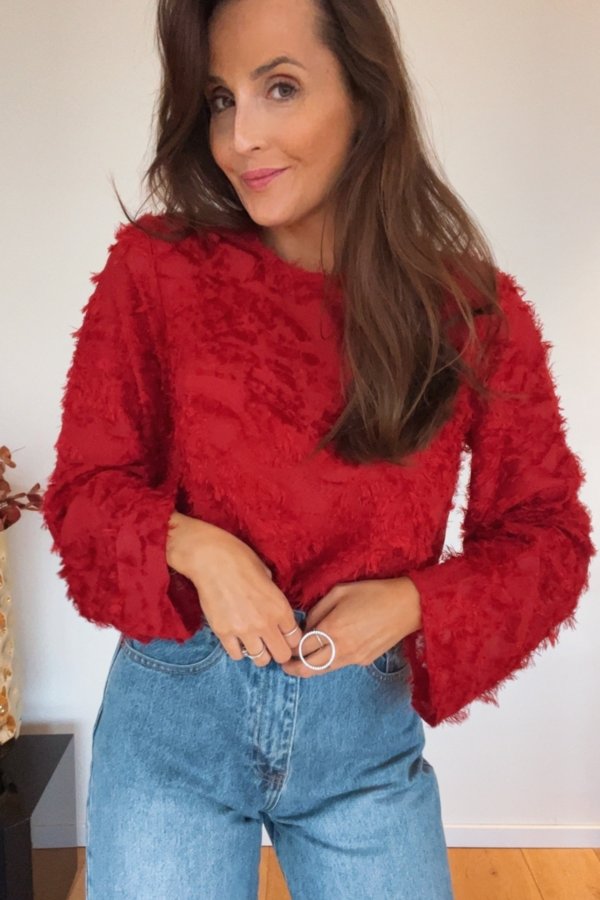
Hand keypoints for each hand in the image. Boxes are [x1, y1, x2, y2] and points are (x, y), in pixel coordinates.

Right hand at [166, 512, 300, 665]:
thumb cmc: (241, 559)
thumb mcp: (268, 576)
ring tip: (254, 642)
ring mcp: (244, 630)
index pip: (297, 639)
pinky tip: (237, 639)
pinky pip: (236, 655)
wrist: (210, 559)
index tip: (285, 636)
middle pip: (282, 655)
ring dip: (259, 652)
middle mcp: (265, 623)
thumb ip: (274, 598)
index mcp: (280, 607)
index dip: (292, 639)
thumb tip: (273, 608)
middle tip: (271, 643)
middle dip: (279, 650)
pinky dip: (239, 650)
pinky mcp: (223, 633)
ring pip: (260, 660)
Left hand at [281, 577, 421, 677]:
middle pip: (309, 667)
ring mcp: (354, 658)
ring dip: (310, 669)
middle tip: (284, 665)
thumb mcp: (339, 592)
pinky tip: (327, 652)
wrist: (406, 606)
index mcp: (332, 629)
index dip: (290, 649)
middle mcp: (341, 648)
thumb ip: (317, 610)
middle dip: (294, 668)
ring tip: (300, 663)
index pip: (302, 648)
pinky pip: (340, 665)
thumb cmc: (372, 593)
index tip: (284, 647)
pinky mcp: (365, 661)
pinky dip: (329, 662)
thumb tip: (306, 626)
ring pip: (324, 671)